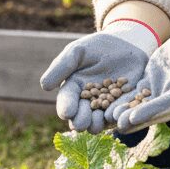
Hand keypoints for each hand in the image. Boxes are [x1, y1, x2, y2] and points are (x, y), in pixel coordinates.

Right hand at [40, 19, 158, 132]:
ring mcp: (105, 107)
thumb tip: (45, 85)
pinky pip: (120, 116)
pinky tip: (121, 113)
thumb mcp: (77, 51)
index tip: (67, 112)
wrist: (124, 44)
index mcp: (72, 90)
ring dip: (98, 123)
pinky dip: (119, 117)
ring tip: (102, 117)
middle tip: (82, 122)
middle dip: (81, 121)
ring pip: (99, 123)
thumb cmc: (96, 47)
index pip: (66, 102)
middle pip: (81, 119)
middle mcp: (87, 103)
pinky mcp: (123, 107)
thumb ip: (62, 66)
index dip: (66, 108)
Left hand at [108, 18, 169, 133]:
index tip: (133, 117)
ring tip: (109, 120)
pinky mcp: (153, 86)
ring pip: (144, 106)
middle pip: (154, 112)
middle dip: (135, 119)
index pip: (166, 106)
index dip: (149, 111)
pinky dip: (126, 102)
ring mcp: (164, 95)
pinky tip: (111, 107)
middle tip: (117, 126)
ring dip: (128, 114)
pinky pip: (138, 96)